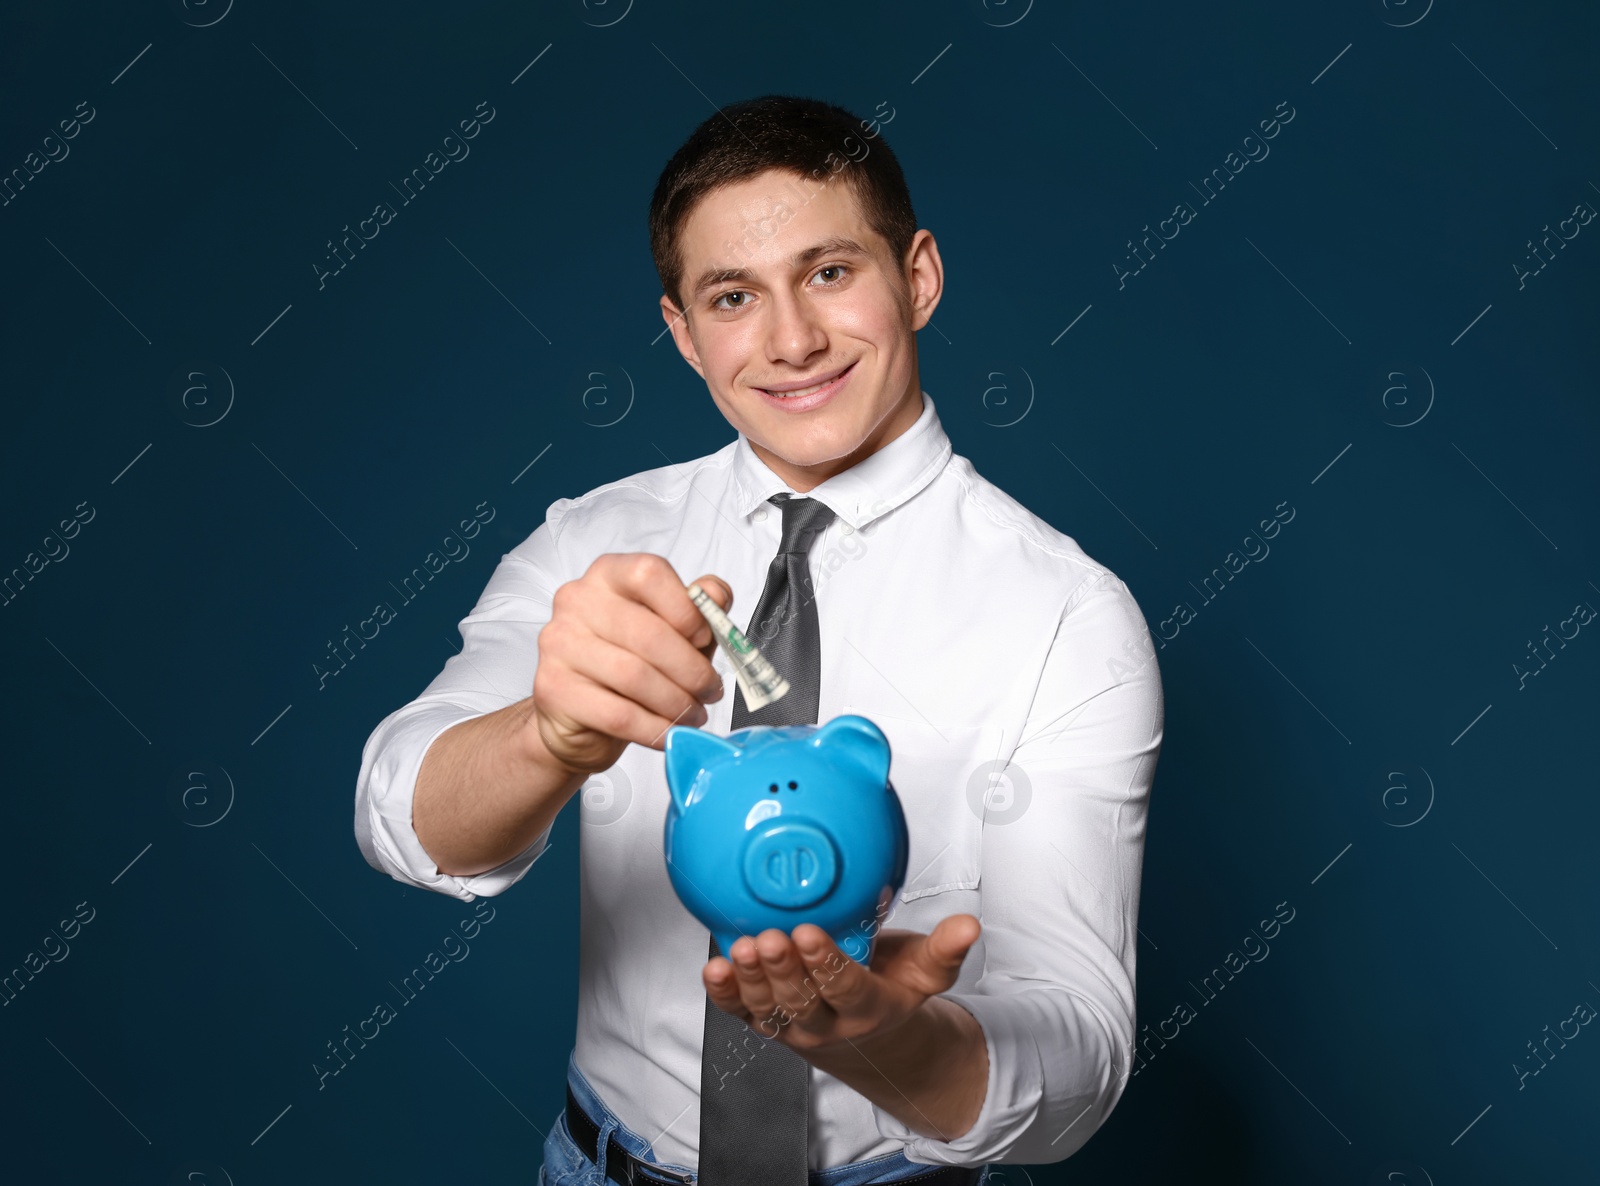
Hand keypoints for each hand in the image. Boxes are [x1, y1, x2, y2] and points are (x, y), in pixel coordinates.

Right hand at [530, 554, 729, 772]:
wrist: (578, 717)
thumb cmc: (628, 664)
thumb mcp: (672, 631)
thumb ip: (697, 610)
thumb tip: (717, 596)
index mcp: (608, 575)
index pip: (649, 573)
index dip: (686, 607)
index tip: (706, 637)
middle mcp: (576, 601)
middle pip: (648, 633)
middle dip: (692, 670)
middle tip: (711, 691)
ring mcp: (559, 643)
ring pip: (634, 676)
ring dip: (677, 702)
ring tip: (694, 713)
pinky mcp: (552, 688)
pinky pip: (617, 714)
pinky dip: (654, 728)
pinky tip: (670, 733)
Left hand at [703, 914, 981, 1052]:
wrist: (871, 1039)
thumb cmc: (893, 991)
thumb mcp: (927, 974)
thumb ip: (945, 949)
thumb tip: (969, 924)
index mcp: (868, 1008)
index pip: (846, 988)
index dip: (826, 963)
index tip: (810, 933)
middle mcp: (827, 1024)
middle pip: (802, 1001)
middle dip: (783, 969)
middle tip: (770, 938)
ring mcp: (793, 1027)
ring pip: (768, 1009)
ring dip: (752, 980)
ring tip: (741, 949)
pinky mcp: (767, 1023)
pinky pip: (741, 1013)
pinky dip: (724, 994)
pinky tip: (713, 970)